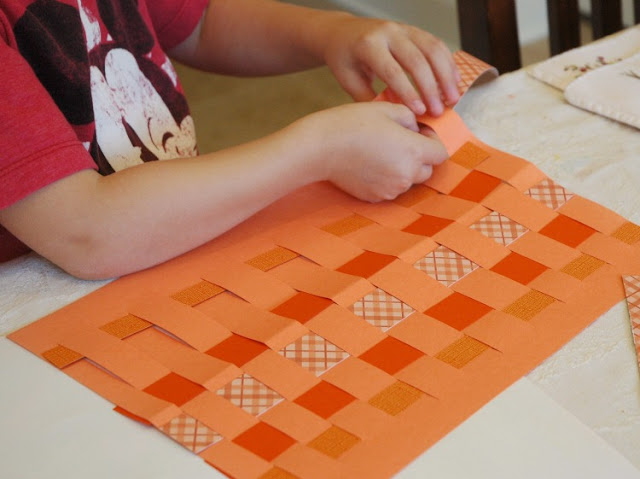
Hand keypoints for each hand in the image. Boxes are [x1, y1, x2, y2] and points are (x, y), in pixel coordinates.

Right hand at [294, 102, 447, 201]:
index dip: (433, 142)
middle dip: (420, 158)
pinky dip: (386, 178)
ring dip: (403, 168)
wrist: (321, 148)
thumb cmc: (352, 124)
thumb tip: (417, 128)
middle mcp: (406, 174)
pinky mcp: (375, 197)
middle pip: (427, 170)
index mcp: (413, 151)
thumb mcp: (387, 108)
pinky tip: (369, 163)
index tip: (420, 134)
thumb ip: (411, 117)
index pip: (441, 153)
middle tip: (400, 142)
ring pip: (408, 180)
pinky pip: (390, 188)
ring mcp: (390, 189)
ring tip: (381, 152)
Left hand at [320, 15, 459, 116]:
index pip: (392, 71)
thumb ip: (370, 99)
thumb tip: (394, 118)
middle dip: (431, 88)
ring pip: (432, 49)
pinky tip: (454, 81)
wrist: (342, 33)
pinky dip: (448, 63)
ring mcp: (403, 28)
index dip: (408, 92)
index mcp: (368, 45)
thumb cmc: (344, 59)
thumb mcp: (348, 81)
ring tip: (452, 99)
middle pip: (416, 60)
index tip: (420, 112)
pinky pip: (436, 44)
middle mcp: (387, 33)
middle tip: (438, 111)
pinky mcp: (413, 30)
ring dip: (446, 76)